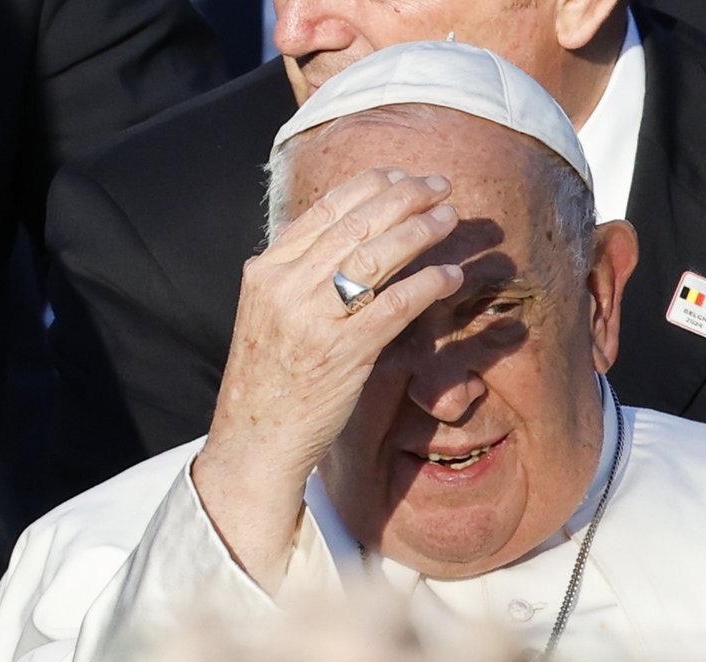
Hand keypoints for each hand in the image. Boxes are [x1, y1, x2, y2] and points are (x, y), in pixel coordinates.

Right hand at [193, 168, 462, 588]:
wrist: (254, 440)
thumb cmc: (268, 380)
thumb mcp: (266, 313)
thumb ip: (291, 272)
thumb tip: (313, 228)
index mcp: (266, 271)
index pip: (324, 210)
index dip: (370, 186)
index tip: (401, 176)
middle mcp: (286, 287)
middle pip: (355, 224)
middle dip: (405, 198)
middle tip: (440, 186)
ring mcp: (313, 319)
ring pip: (376, 256)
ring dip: (420, 231)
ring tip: (450, 219)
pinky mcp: (343, 353)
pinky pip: (394, 306)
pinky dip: (427, 285)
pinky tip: (451, 276)